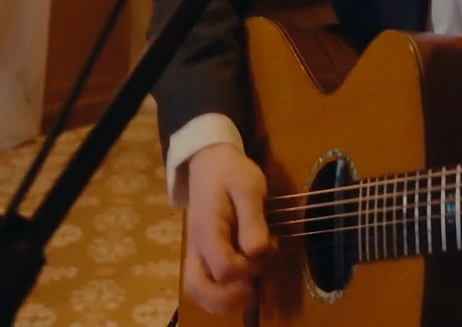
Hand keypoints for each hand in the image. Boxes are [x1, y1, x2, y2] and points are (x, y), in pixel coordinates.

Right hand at [182, 143, 273, 315]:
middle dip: (230, 295)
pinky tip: (240, 287)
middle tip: (255, 285)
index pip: (223, 268)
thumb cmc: (231, 172)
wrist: (209, 162)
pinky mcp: (200, 253)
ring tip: (249, 291)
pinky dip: (217, 295)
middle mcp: (195, 246)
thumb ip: (253, 219)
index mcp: (207, 230)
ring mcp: (195, 251)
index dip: (248, 268)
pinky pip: (200, 285)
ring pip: (196, 291)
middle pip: (199, 288)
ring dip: (222, 300)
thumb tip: (258, 251)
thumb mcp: (249, 186)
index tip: (267, 248)